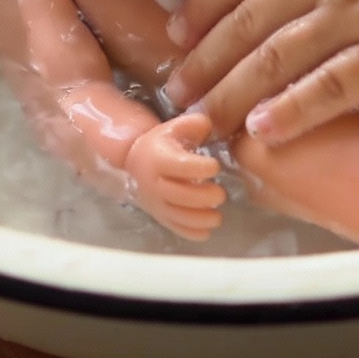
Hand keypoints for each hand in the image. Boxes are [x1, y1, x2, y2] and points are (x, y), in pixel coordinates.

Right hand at [123, 113, 225, 238]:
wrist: (138, 163)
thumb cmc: (164, 144)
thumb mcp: (175, 127)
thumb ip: (194, 124)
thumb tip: (208, 126)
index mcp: (158, 158)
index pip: (178, 165)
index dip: (198, 168)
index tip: (215, 167)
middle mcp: (154, 182)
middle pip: (177, 194)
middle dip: (202, 197)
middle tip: (221, 195)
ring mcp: (155, 202)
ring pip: (176, 215)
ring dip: (199, 219)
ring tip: (217, 216)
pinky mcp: (159, 216)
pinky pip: (173, 228)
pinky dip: (190, 233)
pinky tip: (207, 231)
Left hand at [163, 0, 358, 145]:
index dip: (204, 2)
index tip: (177, 28)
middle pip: (246, 20)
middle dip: (203, 59)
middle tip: (174, 89)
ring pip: (275, 58)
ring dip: (231, 94)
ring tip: (203, 120)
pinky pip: (332, 88)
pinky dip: (293, 110)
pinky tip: (264, 130)